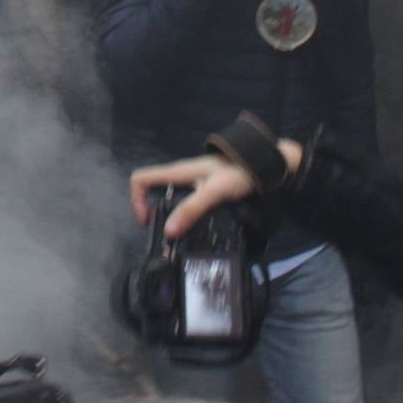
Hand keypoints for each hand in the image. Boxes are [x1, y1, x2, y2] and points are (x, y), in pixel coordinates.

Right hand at [128, 139, 302, 239]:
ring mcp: (193, 183)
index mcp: (177, 172)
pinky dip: (186, 216)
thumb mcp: (214, 192)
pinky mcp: (205, 190)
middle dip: (153, 212)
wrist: (267, 165)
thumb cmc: (239, 173)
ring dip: (170, 216)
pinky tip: (198, 229)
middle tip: (165, 235)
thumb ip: (192, 209)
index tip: (148, 221)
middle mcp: (181, 176)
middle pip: (153, 191)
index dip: (136, 199)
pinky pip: (186, 203)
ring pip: (170, 198)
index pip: (141, 178)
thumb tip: (168, 231)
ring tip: (180, 238)